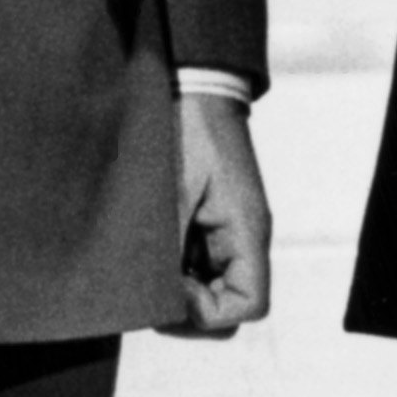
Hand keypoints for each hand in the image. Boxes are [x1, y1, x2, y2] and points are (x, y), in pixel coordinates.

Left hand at [163, 90, 270, 337]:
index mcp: (247, 231)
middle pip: (230, 309)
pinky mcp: (209, 226)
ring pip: (212, 291)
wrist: (194, 85)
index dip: (207, 312)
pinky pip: (198, 267)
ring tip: (147, 265)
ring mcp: (227, 235)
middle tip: (151, 285)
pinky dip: (173, 270)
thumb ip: (165, 245)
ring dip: (178, 290)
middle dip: (189, 309)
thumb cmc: (187, 128)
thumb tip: (150, 293)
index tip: (171, 288)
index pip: (249, 305)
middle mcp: (244, 240)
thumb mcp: (171, 189)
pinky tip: (149, 248)